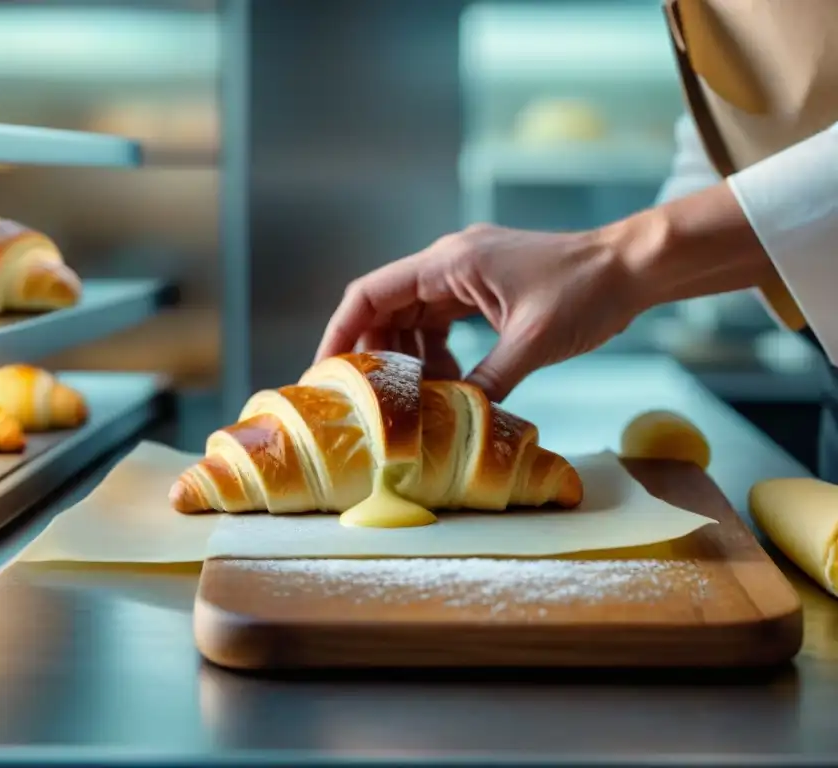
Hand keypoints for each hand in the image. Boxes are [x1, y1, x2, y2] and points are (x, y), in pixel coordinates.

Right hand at [315, 222, 639, 401]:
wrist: (631, 267)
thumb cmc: (587, 291)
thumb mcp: (533, 342)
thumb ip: (487, 380)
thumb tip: (452, 418)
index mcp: (450, 262)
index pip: (371, 293)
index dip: (342, 331)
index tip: (326, 370)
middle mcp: (449, 263)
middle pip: (386, 308)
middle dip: (374, 352)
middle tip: (366, 397)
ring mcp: (466, 275)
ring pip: (412, 318)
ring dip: (408, 357)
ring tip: (414, 397)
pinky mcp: (482, 289)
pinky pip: (440, 322)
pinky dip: (436, 353)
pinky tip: (448, 383)